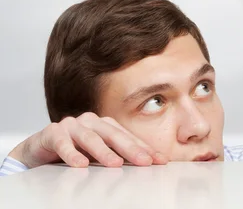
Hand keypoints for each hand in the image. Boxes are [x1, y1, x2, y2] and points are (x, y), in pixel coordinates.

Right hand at [8, 112, 167, 168]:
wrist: (38, 150)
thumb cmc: (74, 151)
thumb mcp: (98, 155)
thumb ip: (118, 156)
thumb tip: (148, 165)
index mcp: (106, 125)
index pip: (129, 137)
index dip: (145, 148)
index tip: (161, 161)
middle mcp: (91, 121)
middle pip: (114, 135)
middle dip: (131, 149)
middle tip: (145, 162)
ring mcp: (72, 125)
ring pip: (90, 138)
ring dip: (103, 152)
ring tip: (115, 164)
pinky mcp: (52, 132)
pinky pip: (62, 143)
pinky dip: (71, 153)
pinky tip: (79, 164)